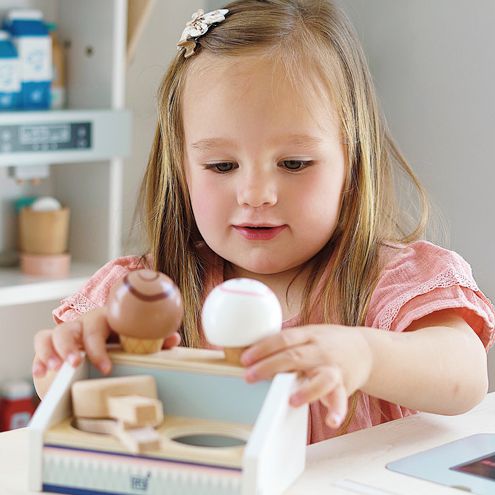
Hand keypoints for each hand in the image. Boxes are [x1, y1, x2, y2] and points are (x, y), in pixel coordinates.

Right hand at [33, 306, 180, 377]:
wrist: (104, 352)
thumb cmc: (122, 345)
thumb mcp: (136, 345)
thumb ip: (154, 342)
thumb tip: (173, 339)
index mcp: (107, 320)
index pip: (99, 325)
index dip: (99, 346)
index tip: (104, 368)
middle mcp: (84, 324)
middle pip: (72, 327)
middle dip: (71, 347)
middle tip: (75, 365)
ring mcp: (67, 333)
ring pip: (53, 333)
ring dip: (52, 351)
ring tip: (55, 369)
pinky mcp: (51, 344)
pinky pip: (40, 342)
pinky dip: (40, 357)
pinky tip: (42, 372)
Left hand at [240, 324, 372, 427]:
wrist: (365, 349)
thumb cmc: (329, 343)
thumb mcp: (309, 334)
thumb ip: (288, 344)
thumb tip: (254, 353)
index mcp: (308, 335)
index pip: (283, 338)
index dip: (263, 348)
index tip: (245, 358)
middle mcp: (320, 350)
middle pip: (295, 356)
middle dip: (270, 367)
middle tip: (250, 376)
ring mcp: (333, 368)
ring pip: (321, 378)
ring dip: (306, 390)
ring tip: (291, 401)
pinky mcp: (343, 385)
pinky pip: (340, 398)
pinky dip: (336, 410)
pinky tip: (331, 420)